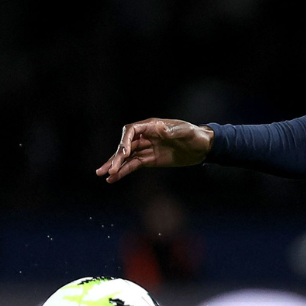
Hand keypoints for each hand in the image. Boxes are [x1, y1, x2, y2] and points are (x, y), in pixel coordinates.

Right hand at [95, 118, 213, 183]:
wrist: (203, 147)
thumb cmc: (195, 135)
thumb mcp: (186, 132)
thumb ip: (173, 131)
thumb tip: (159, 129)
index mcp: (152, 126)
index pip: (131, 130)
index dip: (125, 140)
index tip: (125, 152)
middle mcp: (146, 136)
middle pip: (126, 145)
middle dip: (117, 157)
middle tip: (109, 169)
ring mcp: (147, 148)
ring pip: (127, 157)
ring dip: (115, 165)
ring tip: (102, 174)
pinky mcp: (150, 160)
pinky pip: (134, 165)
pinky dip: (123, 171)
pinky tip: (112, 179)